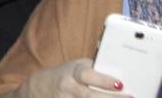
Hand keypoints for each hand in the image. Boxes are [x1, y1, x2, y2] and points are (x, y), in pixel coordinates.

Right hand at [13, 59, 128, 97]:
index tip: (121, 84)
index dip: (103, 80)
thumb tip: (120, 71)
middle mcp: (68, 88)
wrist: (40, 88)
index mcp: (72, 73)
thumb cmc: (66, 75)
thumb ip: (95, 68)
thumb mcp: (76, 66)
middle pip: (90, 97)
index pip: (86, 75)